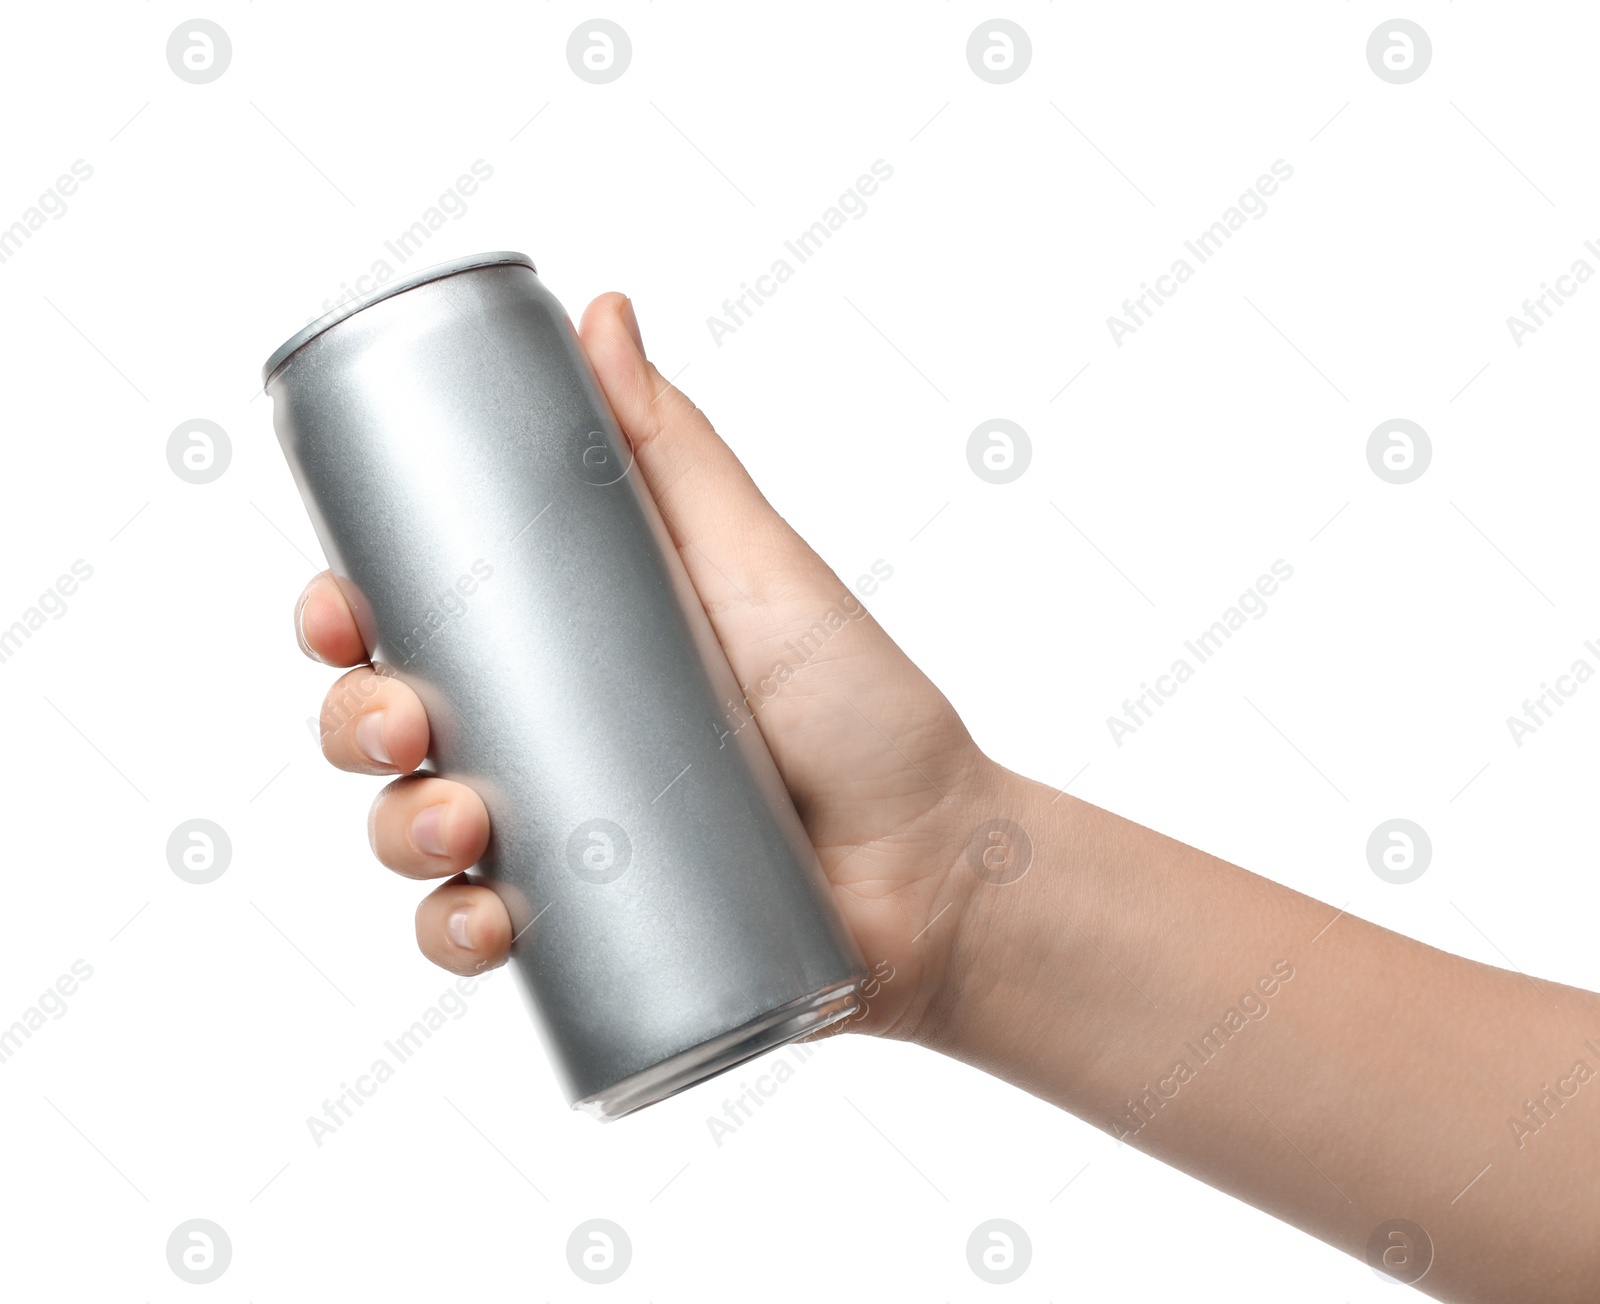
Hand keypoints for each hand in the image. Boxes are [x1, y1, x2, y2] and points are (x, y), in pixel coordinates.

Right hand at [293, 292, 1000, 1039]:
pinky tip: (482, 922)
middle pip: (389, 727)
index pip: (412, 623)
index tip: (334, 610)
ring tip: (461, 824)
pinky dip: (451, 936)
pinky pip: (476, 938)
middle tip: (404, 720)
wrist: (934, 860)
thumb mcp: (756, 564)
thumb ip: (675, 451)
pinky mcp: (585, 931)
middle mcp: (546, 736)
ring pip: (414, 833)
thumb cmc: (858, 705)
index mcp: (564, 644)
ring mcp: (560, 836)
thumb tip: (601, 312)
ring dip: (395, 830)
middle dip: (356, 723)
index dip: (343, 618)